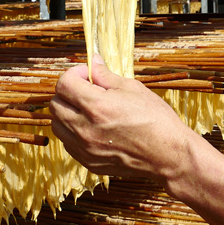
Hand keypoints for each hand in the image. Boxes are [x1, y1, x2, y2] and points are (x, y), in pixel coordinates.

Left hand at [51, 59, 223, 224]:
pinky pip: (68, 143)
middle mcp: (85, 129)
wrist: (168, 154)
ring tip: (88, 109)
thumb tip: (93, 62)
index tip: (88, 74)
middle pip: (55, 104)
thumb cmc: (155, 119)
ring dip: (67, 112)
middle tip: (87, 89)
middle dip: (68, 92)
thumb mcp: (133, 89)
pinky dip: (73, 131)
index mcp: (96, 106)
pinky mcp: (88, 162)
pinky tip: (92, 126)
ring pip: (57, 125)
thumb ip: (106, 76)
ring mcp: (85, 148)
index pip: (64, 84)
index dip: (75, 73)